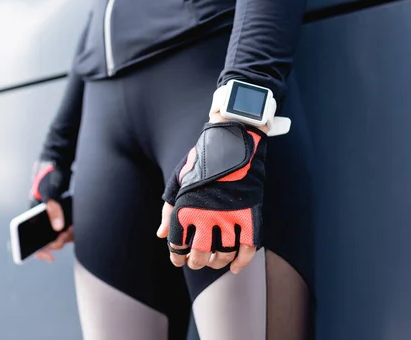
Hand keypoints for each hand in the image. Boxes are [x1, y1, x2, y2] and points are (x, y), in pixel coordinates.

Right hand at [28, 160, 73, 261]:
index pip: (29, 240)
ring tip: (73, 229)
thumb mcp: (51, 191)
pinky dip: (73, 229)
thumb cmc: (49, 177)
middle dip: (58, 242)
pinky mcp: (63, 215)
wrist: (58, 165)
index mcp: (32, 215)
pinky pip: (67, 228)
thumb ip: (54, 208)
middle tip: (66, 235)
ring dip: (67, 236)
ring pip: (59, 235)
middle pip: (48, 240)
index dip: (39, 251)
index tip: (50, 256)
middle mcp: (42, 219)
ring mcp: (53, 217)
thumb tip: (58, 228)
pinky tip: (77, 226)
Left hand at [157, 119, 266, 273]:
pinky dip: (242, 262)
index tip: (178, 259)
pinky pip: (247, 249)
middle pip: (199, 256)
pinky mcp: (249, 216)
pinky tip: (234, 266)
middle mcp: (205, 216)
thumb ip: (169, 210)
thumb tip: (161, 235)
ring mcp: (229, 217)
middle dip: (196, 263)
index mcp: (184, 208)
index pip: (177, 245)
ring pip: (223, 255)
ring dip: (217, 263)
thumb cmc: (202, 163)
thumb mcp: (178, 182)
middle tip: (197, 262)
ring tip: (214, 261)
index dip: (176, 256)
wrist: (232, 144)